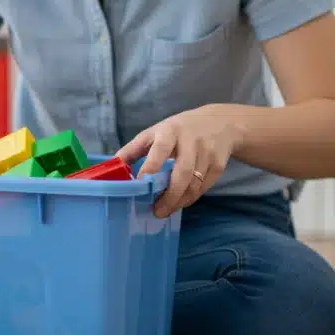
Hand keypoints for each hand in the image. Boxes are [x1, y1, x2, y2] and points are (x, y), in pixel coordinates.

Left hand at [116, 105, 243, 218]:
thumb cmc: (179, 129)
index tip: (140, 185)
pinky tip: (179, 202)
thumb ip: (133, 149)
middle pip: (182, 173)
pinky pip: (203, 188)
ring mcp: (207, 154)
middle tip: (156, 211)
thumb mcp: (155, 132)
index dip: (150, 168)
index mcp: (170, 131)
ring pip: (194, 184)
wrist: (221, 123)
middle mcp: (191, 142)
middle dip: (169, 195)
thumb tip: (112, 166)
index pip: (160, 150)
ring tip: (165, 210)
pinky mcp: (218, 165)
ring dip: (179, 201)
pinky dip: (190, 198)